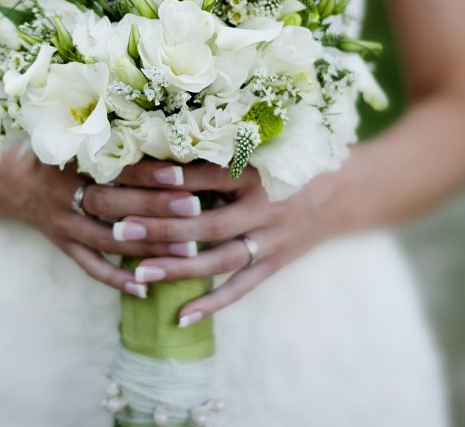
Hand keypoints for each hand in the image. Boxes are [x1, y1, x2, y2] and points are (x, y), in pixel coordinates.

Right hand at [0, 147, 205, 298]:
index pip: (113, 168)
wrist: (8, 179)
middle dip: (154, 207)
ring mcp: (63, 224)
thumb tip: (160, 125)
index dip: (145, 172)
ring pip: (107, 241)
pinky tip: (146, 289)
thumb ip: (106, 133)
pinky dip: (117, 279)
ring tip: (187, 251)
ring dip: (147, 247)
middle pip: (112, 205)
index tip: (180, 175)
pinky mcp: (64, 245)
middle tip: (194, 208)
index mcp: (68, 161)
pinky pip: (90, 267)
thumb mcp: (70, 133)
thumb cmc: (52, 149)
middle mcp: (64, 194)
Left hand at [113, 159, 337, 325]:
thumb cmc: (288, 161)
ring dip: (179, 267)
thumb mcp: (260, 148)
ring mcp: (272, 239)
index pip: (205, 177)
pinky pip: (241, 287)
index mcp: (258, 172)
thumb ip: (218, 153)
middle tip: (122, 230)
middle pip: (207, 222)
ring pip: (221, 259)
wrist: (342, 189)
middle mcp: (265, 207)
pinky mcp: (276, 263)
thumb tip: (162, 154)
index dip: (168, 178)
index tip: (129, 178)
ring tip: (141, 271)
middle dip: (162, 227)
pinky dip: (213, 304)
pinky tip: (181, 316)